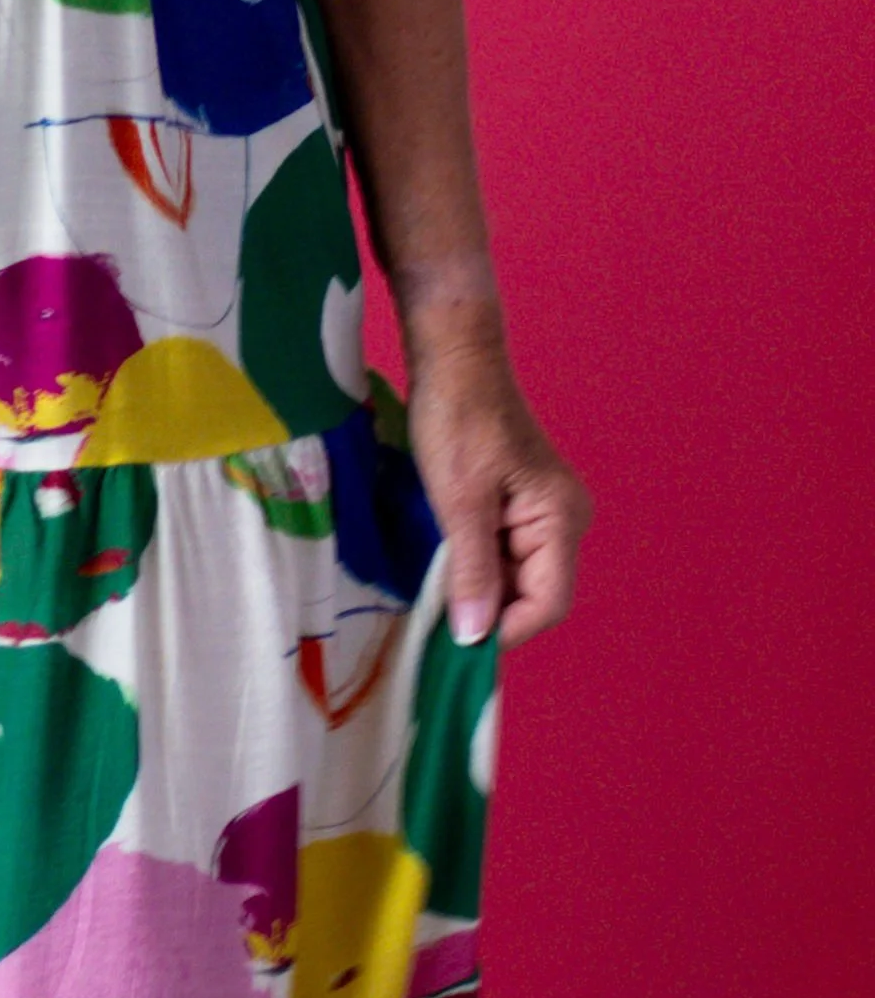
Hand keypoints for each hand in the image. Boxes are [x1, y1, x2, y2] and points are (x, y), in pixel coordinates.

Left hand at [406, 336, 590, 651]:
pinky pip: (502, 552)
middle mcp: (564, 521)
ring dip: (476, 586)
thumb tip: (475, 639)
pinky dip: (473, 563)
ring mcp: (544, 513)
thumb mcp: (459, 501)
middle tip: (434, 615)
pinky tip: (441, 562)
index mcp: (562, 520)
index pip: (547, 604)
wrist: (452, 357)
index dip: (504, 629)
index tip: (455, 640)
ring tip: (432, 588)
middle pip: (531, 593)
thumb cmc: (457, 419)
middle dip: (487, 608)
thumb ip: (472, 572)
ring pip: (513, 576)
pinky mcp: (519, 505)